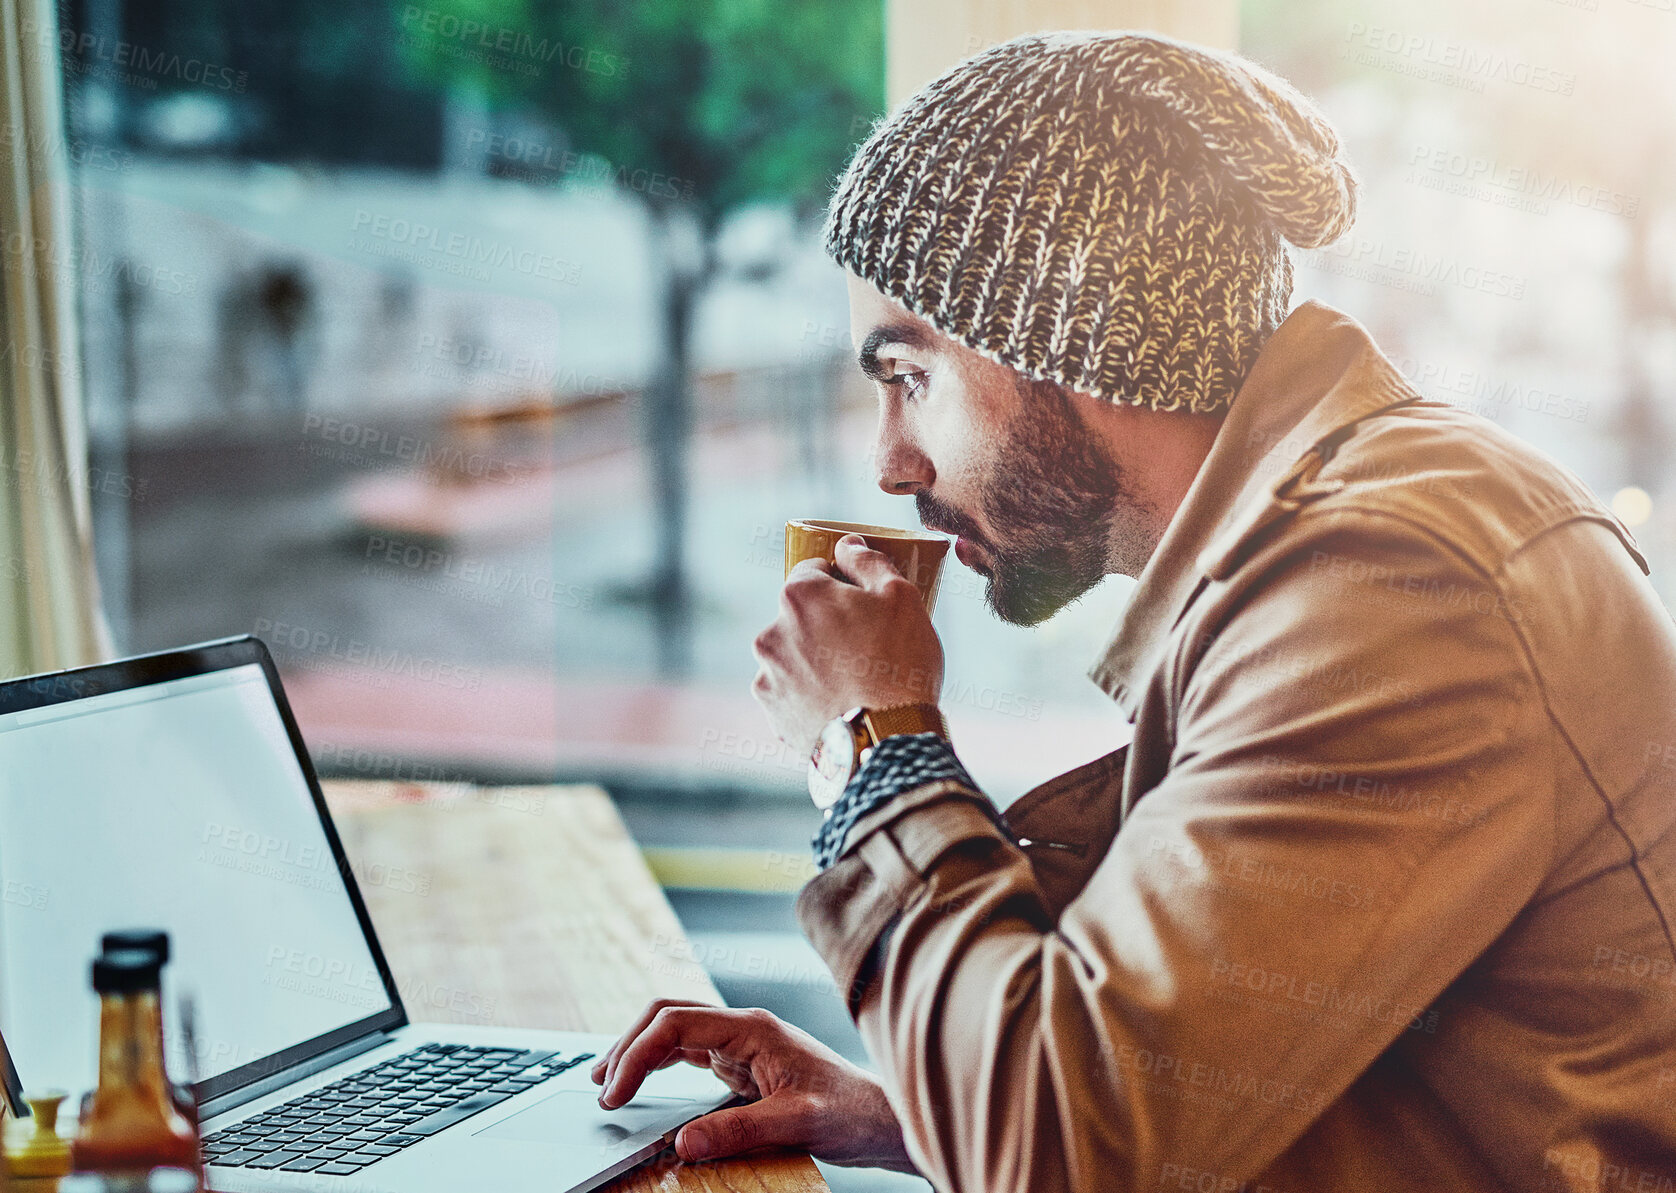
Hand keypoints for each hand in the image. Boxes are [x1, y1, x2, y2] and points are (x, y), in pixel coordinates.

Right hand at [590, 999, 917, 1171]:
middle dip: (628, 1047)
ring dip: (638, 1052)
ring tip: (608, 1083)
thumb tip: (683, 1143)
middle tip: (602, 1089)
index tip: (614, 1094)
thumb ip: (739, 1132)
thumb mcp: (796, 1124)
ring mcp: (740, 1043)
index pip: (675, 1025)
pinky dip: (658, 1064)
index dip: (636, 1056)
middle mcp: (742, 1028)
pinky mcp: (741, 1063)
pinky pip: (687, 1053)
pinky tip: (642, 1082)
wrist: (878, 1117)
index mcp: (753, 1028)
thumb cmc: (850, 1112)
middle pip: (667, 1016)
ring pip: (674, 1032)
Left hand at [752, 534, 943, 757]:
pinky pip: (791, 693)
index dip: (840, 582)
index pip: (813, 571)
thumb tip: (847, 545)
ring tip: (854, 682)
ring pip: (794, 655)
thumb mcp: (901, 597)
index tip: (862, 602)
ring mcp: (767, 676)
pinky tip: (840, 704)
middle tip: (866, 646)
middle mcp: (770, 632)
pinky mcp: (772, 713)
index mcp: (798, 595)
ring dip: (815, 660)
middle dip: (826, 623)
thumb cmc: (899, 662)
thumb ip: (869, 562)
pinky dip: (809, 694)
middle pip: (800, 615)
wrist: (886, 740)